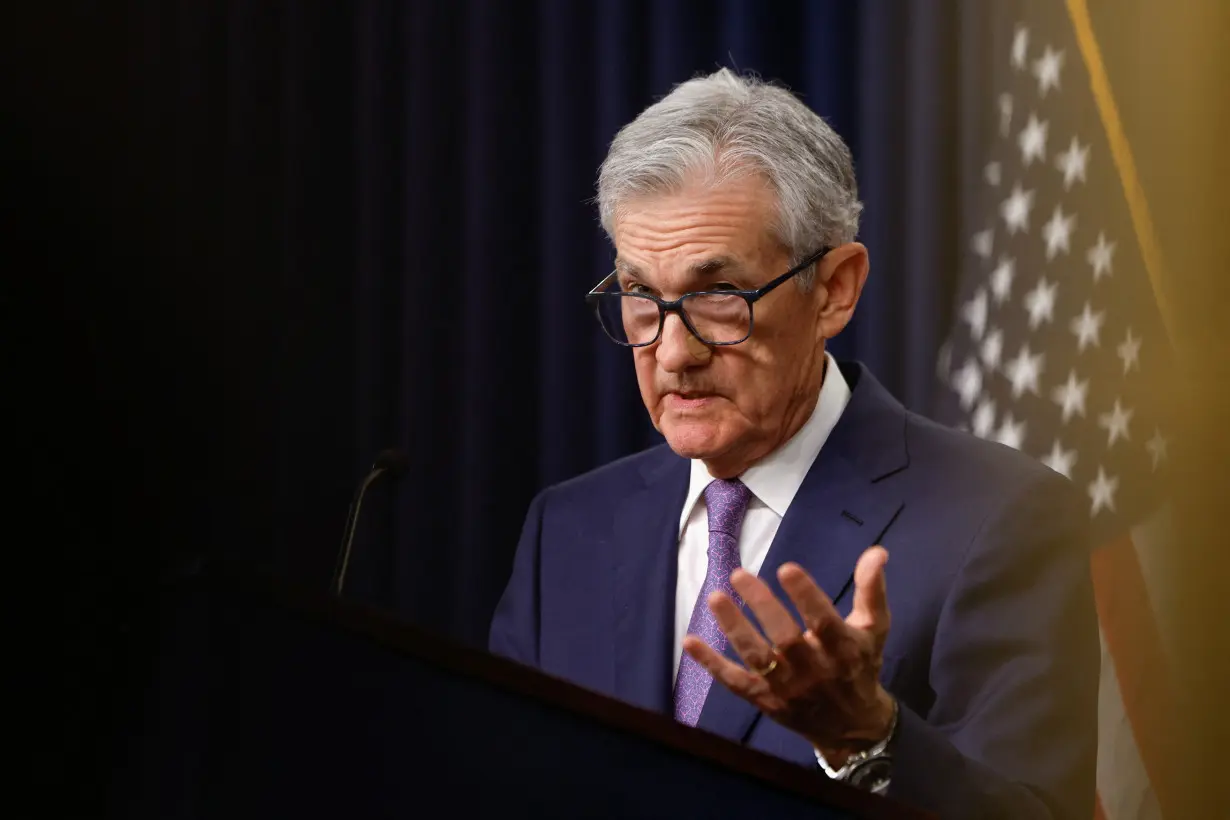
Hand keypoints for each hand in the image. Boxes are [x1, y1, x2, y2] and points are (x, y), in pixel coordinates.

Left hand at [682, 546, 894, 761]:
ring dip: (735, 628)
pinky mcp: (766, 701)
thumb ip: (872, 590)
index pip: (824, 622)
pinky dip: (712, 664)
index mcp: (843, 650)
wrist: (854, 728)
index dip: (806, 595)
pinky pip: (736, 683)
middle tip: (740, 574)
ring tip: (715, 597)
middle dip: (762, 606)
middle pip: (785, 638)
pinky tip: (690, 640)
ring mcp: (787, 688)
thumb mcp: (874, 630)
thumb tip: (876, 551)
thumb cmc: (861, 667)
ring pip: (757, 659)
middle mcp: (814, 670)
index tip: (786, 568)